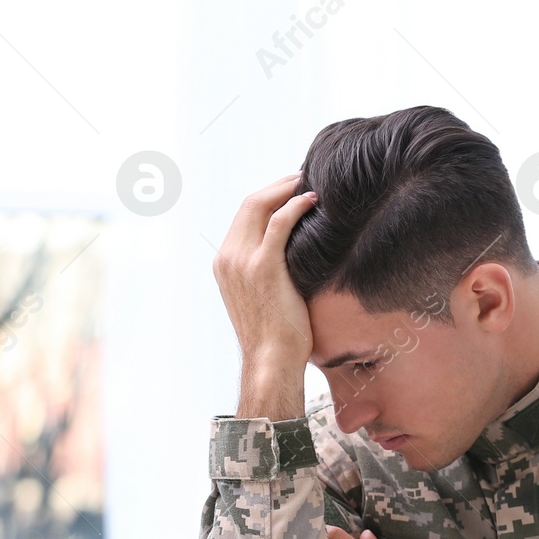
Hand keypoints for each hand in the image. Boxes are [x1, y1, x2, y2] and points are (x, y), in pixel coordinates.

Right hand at [213, 172, 317, 417]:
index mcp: (225, 263)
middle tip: (302, 177)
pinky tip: (313, 200)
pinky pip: (279, 222)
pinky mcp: (263, 266)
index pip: (243, 217)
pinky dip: (296, 205)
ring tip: (309, 183)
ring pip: (260, 206)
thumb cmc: (277, 337)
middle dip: (276, 186)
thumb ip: (269, 273)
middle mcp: (228, 258)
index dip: (267, 197)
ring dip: (285, 189)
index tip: (290, 189)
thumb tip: (295, 259)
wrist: (271, 360)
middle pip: (249, 204)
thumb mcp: (265, 298)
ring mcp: (242, 261)